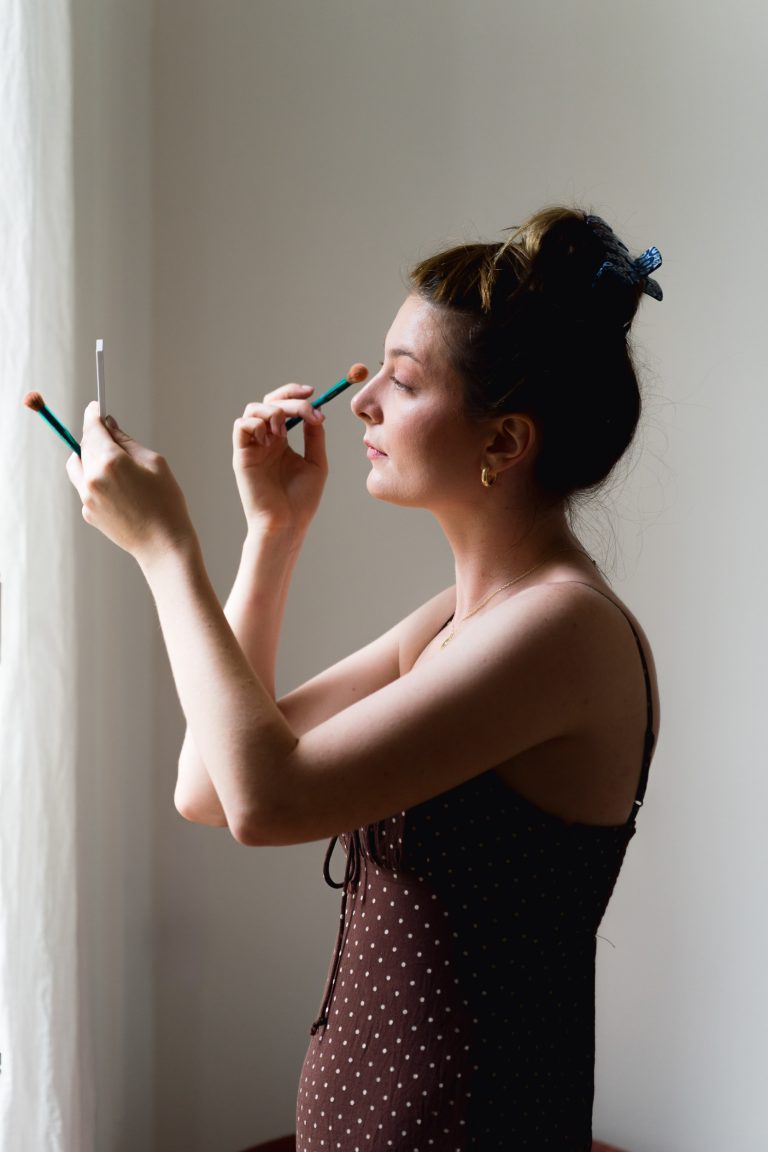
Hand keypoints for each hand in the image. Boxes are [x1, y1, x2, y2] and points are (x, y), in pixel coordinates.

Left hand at [66, 402, 194, 562]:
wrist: (163, 545)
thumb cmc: (166, 502)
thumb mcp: (154, 463)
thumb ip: (127, 441)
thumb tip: (109, 426)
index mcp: (110, 462)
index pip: (93, 429)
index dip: (93, 415)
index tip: (95, 407)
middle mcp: (92, 478)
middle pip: (83, 446)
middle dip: (94, 436)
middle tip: (109, 433)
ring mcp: (87, 497)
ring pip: (77, 466)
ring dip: (89, 457)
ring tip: (111, 462)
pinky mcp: (88, 513)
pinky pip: (85, 487)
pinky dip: (95, 480)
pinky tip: (119, 489)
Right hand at [232, 382, 328, 534]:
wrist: (287, 524)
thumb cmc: (301, 500)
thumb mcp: (316, 463)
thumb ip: (315, 436)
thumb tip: (316, 411)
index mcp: (281, 441)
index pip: (283, 406)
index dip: (295, 394)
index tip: (313, 392)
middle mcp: (265, 441)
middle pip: (268, 402)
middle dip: (289, 399)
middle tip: (309, 410)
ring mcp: (252, 447)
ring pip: (252, 409)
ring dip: (273, 411)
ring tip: (286, 431)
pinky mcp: (241, 456)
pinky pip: (241, 426)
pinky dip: (257, 424)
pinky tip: (271, 440)